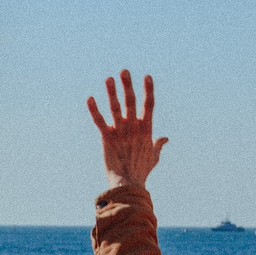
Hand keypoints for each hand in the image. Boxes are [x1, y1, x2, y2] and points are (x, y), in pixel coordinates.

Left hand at [86, 70, 168, 190]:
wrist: (128, 184)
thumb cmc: (141, 171)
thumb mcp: (154, 157)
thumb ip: (158, 145)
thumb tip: (165, 138)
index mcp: (146, 129)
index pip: (149, 105)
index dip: (148, 90)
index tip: (147, 76)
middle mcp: (134, 127)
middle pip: (131, 101)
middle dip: (128, 85)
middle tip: (124, 71)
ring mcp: (120, 132)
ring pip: (115, 108)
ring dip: (112, 92)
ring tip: (109, 79)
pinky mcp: (107, 138)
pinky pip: (99, 121)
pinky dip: (94, 110)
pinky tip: (90, 98)